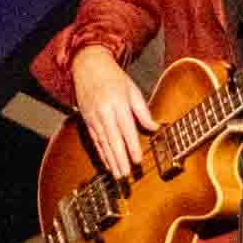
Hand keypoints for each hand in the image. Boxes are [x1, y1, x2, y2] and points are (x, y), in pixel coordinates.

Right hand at [68, 45, 155, 177]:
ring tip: (118, 176)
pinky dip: (101, 154)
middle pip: (112, 140)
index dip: (132, 146)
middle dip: (119, 159)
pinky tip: (107, 164)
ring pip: (103, 143)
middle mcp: (103, 112)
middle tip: (126, 175)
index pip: (126, 129)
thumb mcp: (132, 89)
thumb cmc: (114, 78)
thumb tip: (154, 127)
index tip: (138, 160)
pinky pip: (95, 141)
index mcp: (117, 104)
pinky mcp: (87, 121)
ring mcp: (93, 118)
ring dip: (110, 161)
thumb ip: (142, 110)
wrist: (88, 67)